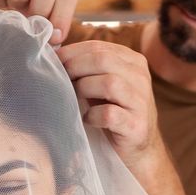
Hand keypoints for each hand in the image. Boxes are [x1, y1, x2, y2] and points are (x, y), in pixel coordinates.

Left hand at [57, 41, 166, 181]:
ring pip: (109, 84)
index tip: (55, 62)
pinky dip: (92, 116)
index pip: (99, 47)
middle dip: (75, 68)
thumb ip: (87, 67)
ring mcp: (141, 102)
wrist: (137, 148)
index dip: (72, 52)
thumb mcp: (102, 84)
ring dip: (84, 89)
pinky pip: (109, 114)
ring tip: (76, 99)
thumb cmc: (113, 112)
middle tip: (61, 80)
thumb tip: (54, 54)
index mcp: (132, 61)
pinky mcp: (136, 126)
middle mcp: (140, 77)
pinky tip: (87, 120)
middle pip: (103, 60)